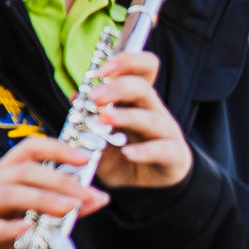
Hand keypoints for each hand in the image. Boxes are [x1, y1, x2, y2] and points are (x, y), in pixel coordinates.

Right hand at [0, 135, 108, 248]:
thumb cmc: (0, 234)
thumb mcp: (33, 219)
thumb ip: (63, 207)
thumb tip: (98, 199)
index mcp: (2, 173)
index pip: (28, 149)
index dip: (57, 149)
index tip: (86, 159)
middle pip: (22, 170)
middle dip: (59, 181)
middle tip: (86, 194)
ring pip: (7, 193)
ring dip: (41, 200)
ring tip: (68, 209)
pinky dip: (9, 227)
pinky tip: (27, 228)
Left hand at [87, 52, 191, 190]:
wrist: (149, 186)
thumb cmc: (124, 155)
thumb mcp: (101, 138)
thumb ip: (89, 119)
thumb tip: (74, 96)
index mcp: (137, 100)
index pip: (144, 68)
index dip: (126, 62)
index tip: (101, 71)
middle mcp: (154, 111)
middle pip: (143, 88)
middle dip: (118, 88)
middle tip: (95, 97)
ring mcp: (166, 133)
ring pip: (152, 118)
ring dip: (127, 117)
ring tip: (105, 120)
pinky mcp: (174, 156)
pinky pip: (161, 150)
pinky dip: (144, 151)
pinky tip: (127, 153)